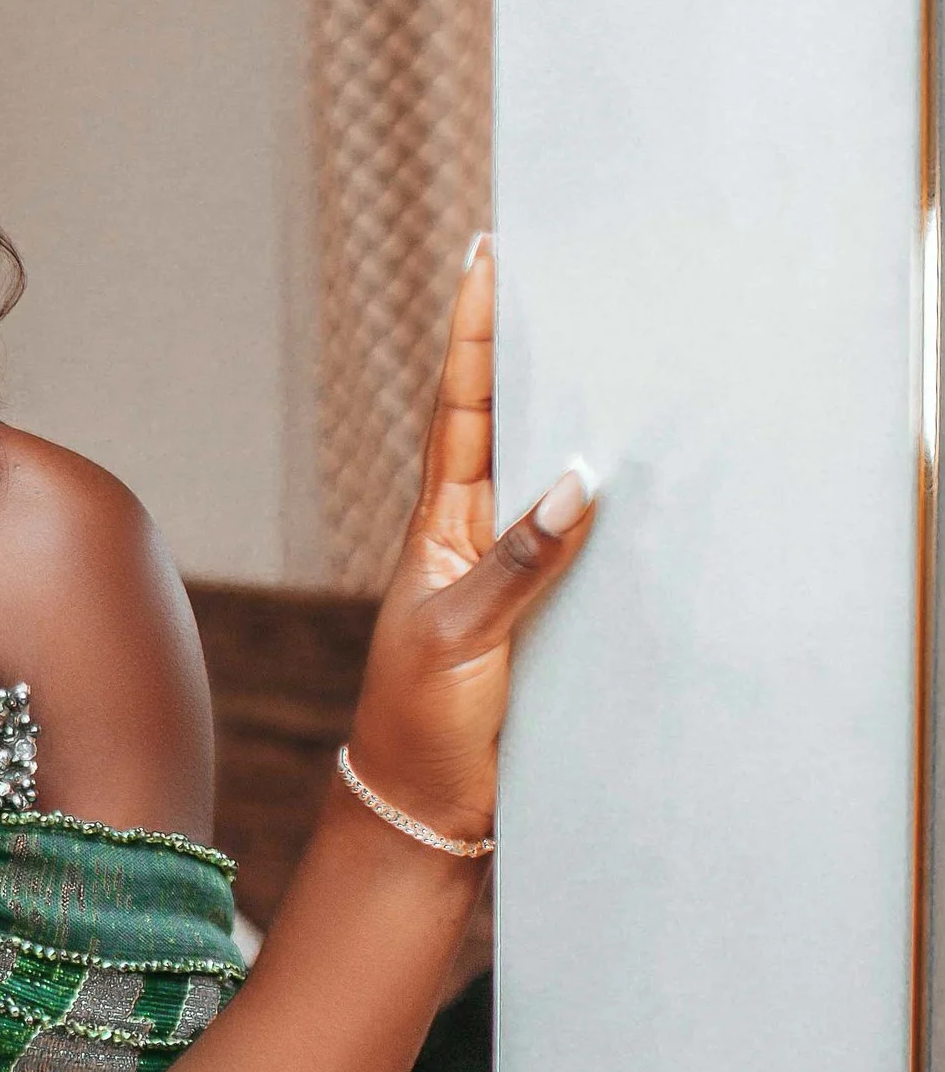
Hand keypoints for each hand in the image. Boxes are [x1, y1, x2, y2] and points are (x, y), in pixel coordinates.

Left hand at [344, 240, 595, 845]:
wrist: (425, 812)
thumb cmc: (420, 724)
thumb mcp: (464, 638)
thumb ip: (521, 564)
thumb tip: (578, 478)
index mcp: (441, 527)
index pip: (463, 409)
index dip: (476, 335)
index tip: (488, 259)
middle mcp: (478, 539)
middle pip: (513, 426)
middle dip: (537, 352)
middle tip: (571, 274)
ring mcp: (513, 576)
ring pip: (553, 480)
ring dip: (580, 419)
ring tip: (622, 346)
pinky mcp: (547, 620)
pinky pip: (586, 546)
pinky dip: (613, 507)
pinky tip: (650, 477)